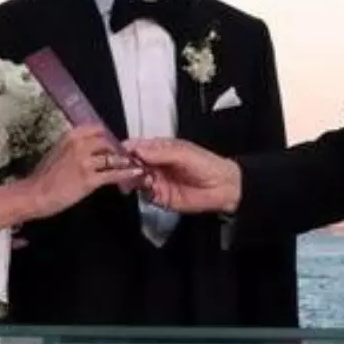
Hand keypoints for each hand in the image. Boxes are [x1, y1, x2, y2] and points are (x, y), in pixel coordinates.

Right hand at [24, 126, 145, 218]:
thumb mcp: (57, 152)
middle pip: (108, 142)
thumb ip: (74, 146)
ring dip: (125, 161)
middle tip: (125, 156)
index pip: (97, 128)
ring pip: (113, 157)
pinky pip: (113, 174)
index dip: (107, 136)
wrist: (34, 195)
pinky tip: (136, 173)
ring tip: (135, 164)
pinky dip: (127, 173)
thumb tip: (90, 145)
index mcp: (70, 137)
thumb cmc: (43, 177)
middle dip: (118, 149)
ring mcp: (85, 162)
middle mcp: (79, 145)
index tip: (112, 142)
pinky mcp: (90, 179)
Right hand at [124, 137, 241, 213]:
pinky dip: (142, 190)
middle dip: (126, 164)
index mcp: (162, 149)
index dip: (127, 148)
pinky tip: (147, 186)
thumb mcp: (184, 154)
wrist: (223, 187)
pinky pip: (144, 194)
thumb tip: (139, 150)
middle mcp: (157, 164)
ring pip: (136, 179)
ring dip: (132, 177)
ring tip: (137, 176)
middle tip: (123, 166)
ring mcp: (158, 180)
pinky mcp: (161, 197)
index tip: (119, 151)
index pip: (138, 146)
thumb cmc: (208, 165)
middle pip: (133, 163)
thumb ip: (161, 152)